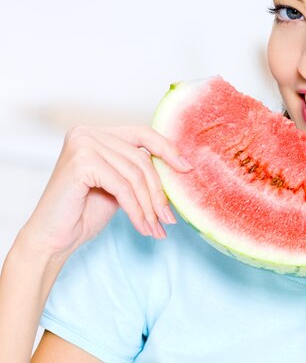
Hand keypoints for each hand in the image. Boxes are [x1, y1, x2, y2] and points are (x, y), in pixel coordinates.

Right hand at [19, 125, 191, 257]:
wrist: (52, 238)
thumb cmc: (84, 212)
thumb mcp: (121, 185)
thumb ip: (140, 170)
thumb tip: (182, 165)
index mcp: (98, 133)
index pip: (143, 134)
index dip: (168, 150)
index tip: (187, 169)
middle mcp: (87, 132)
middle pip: (141, 159)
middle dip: (158, 191)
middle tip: (169, 218)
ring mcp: (82, 144)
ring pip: (135, 174)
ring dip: (149, 206)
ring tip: (157, 228)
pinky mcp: (80, 162)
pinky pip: (122, 187)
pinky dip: (136, 209)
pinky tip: (142, 226)